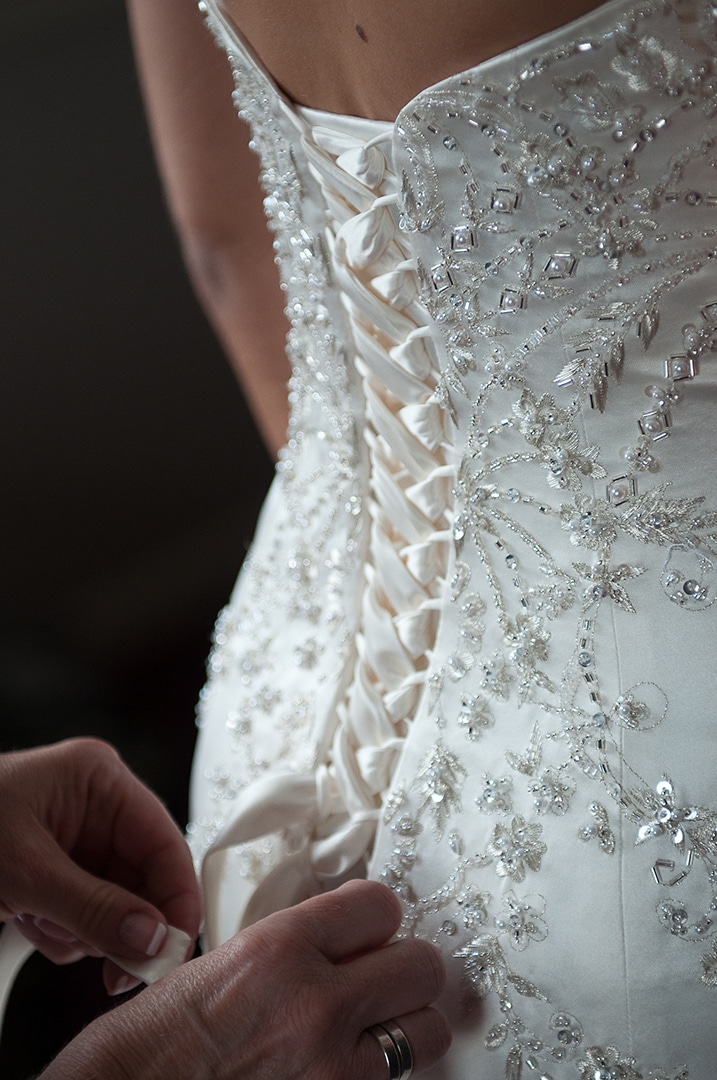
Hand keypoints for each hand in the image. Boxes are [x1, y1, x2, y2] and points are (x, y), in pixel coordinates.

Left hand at [0, 738, 200, 993]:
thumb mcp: (25, 871)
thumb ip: (95, 907)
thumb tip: (154, 940)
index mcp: (100, 779)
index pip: (164, 840)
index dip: (175, 898)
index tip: (173, 950)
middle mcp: (97, 803)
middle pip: (144, 875)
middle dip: (126, 924)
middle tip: (116, 972)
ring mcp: (78, 835)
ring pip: (117, 900)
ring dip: (85, 929)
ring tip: (39, 923)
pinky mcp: (58, 865)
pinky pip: (87, 910)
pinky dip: (63, 930)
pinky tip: (28, 921)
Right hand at [43, 880, 450, 1079]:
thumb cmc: (151, 1045)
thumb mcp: (221, 966)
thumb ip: (289, 948)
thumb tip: (339, 943)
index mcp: (278, 950)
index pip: (379, 905)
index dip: (376, 918)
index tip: (369, 930)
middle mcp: (315, 1006)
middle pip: (421, 966)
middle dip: (404, 971)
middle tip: (382, 980)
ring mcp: (333, 1071)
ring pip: (427, 1034)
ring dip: (405, 1029)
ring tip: (374, 1032)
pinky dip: (378, 1075)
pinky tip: (345, 1070)